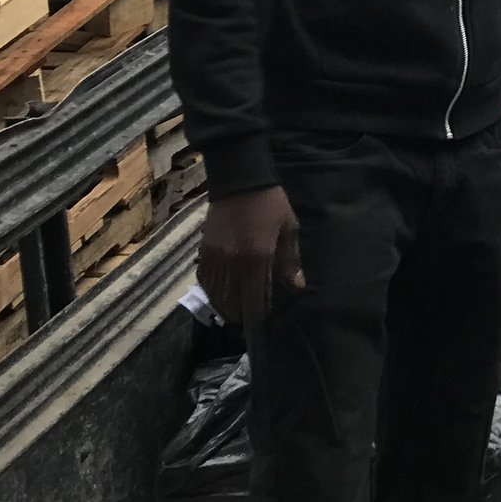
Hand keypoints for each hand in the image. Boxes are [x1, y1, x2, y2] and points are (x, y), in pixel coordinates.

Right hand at [198, 186, 301, 325]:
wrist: (239, 179)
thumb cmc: (270, 203)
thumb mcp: (288, 228)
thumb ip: (290, 260)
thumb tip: (296, 286)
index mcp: (257, 257)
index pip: (255, 298)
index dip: (258, 315)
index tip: (263, 323)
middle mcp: (233, 262)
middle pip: (232, 303)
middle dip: (241, 316)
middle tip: (249, 320)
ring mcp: (215, 257)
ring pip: (216, 295)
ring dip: (225, 308)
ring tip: (235, 314)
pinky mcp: (204, 251)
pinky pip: (205, 280)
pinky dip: (212, 292)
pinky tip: (220, 296)